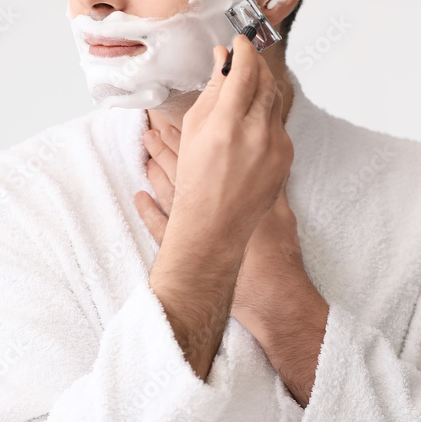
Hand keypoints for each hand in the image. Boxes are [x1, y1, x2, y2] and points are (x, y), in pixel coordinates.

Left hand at [135, 125, 306, 326]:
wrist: (271, 294)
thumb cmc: (278, 256)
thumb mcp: (281, 214)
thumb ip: (274, 187)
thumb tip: (269, 159)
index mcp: (233, 196)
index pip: (204, 162)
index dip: (186, 144)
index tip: (171, 128)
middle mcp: (210, 210)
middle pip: (182, 175)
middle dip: (166, 153)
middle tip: (150, 135)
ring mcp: (195, 232)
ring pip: (169, 196)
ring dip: (156, 175)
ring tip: (145, 158)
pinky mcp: (188, 252)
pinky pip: (160, 229)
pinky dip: (148, 212)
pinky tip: (139, 198)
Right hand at [152, 35, 293, 249]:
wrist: (214, 224)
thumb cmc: (196, 179)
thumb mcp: (193, 130)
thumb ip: (213, 91)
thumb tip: (223, 58)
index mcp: (226, 125)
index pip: (245, 71)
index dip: (244, 50)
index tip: (240, 41)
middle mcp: (256, 134)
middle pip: (266, 81)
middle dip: (256, 64)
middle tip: (245, 59)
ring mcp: (276, 147)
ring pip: (275, 101)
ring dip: (262, 88)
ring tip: (245, 90)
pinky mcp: (287, 157)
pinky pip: (278, 124)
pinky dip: (266, 116)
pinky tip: (250, 126)